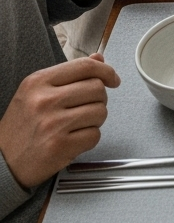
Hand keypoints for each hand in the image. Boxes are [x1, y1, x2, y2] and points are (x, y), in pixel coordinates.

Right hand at [0, 54, 118, 188]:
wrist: (2, 163)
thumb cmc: (23, 126)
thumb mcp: (37, 92)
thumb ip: (70, 74)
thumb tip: (99, 59)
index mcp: (38, 82)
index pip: (85, 66)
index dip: (106, 71)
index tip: (113, 79)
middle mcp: (44, 100)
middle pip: (97, 88)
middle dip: (99, 99)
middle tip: (86, 109)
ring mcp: (52, 124)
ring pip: (100, 111)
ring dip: (95, 120)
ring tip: (76, 126)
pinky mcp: (59, 146)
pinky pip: (95, 135)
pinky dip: (89, 139)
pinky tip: (73, 140)